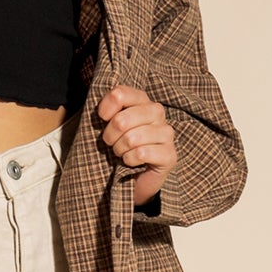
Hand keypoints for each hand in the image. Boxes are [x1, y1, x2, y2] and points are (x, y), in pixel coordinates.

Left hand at [96, 84, 174, 206]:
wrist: (134, 176)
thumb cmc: (120, 146)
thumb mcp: (110, 125)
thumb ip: (107, 112)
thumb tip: (104, 113)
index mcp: (142, 100)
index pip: (120, 94)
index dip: (105, 108)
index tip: (102, 119)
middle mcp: (157, 112)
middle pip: (122, 120)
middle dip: (110, 136)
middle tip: (112, 143)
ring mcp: (166, 133)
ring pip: (131, 139)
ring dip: (120, 150)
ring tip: (122, 153)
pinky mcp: (169, 154)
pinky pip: (141, 154)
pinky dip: (129, 161)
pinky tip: (132, 162)